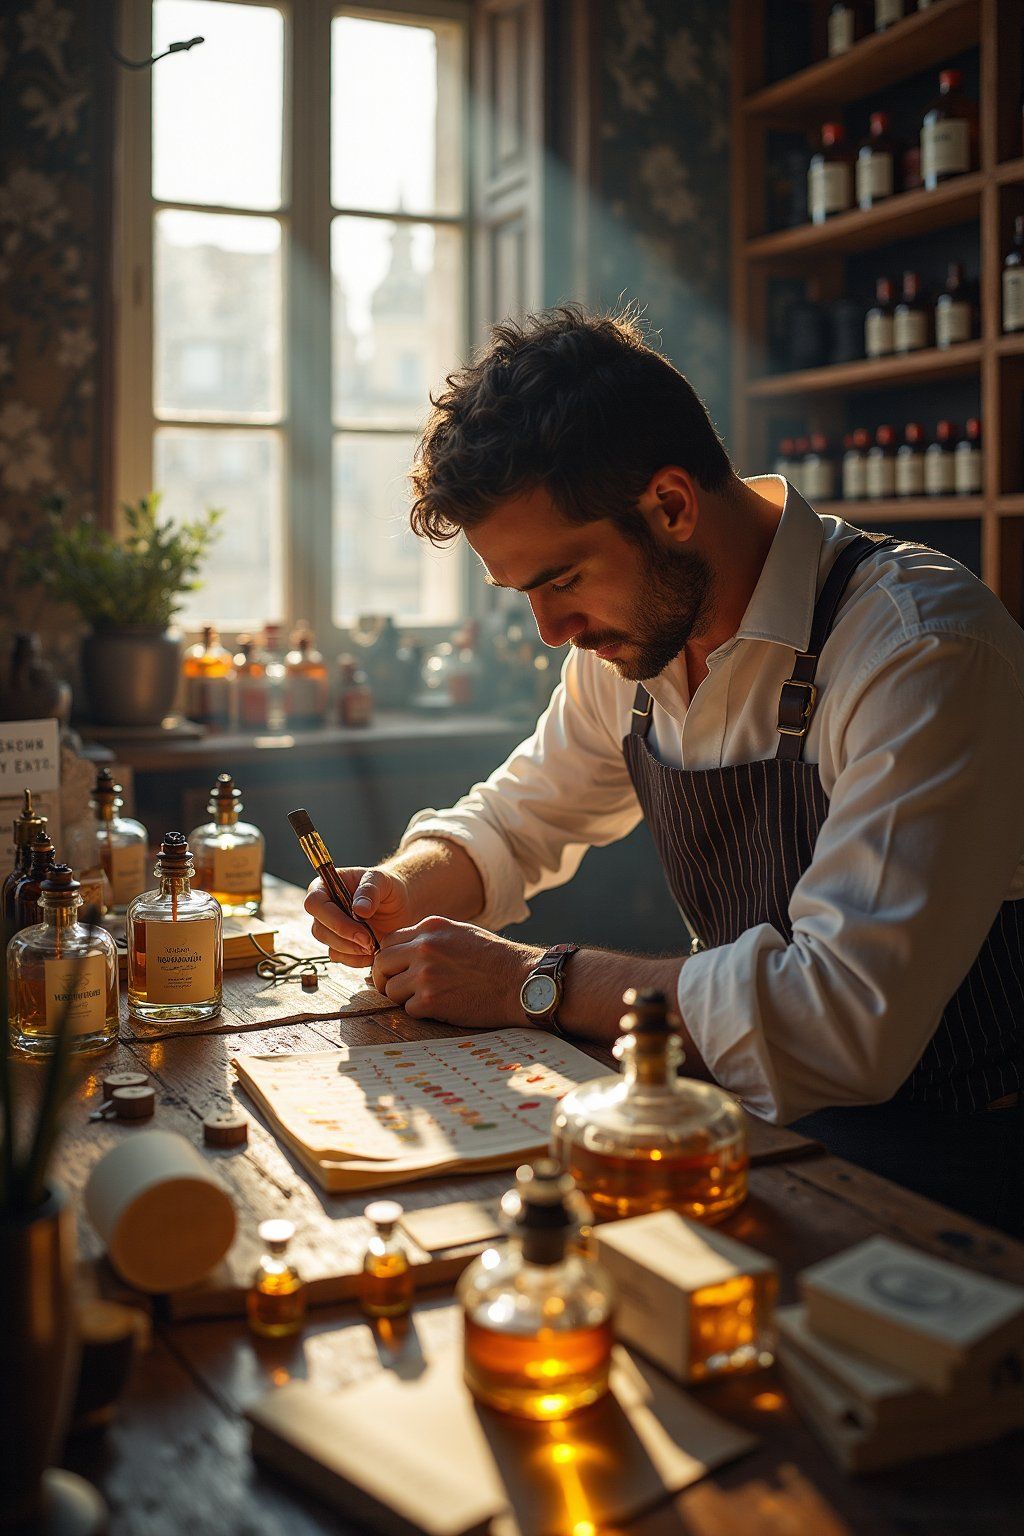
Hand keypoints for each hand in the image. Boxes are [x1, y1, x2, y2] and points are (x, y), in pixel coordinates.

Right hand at [304, 866, 412, 966]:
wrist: (401, 905)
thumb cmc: (388, 887)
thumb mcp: (382, 880)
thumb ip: (369, 890)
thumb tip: (358, 909)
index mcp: (326, 886)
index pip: (315, 903)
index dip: (333, 918)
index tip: (360, 926)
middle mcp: (324, 909)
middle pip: (319, 930)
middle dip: (346, 939)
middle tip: (370, 941)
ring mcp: (330, 930)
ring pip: (330, 946)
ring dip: (352, 951)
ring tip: (374, 945)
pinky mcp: (340, 946)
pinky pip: (340, 958)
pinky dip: (357, 959)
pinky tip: (373, 952)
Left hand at [371, 916, 540, 1027]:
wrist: (520, 981)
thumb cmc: (495, 960)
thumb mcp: (461, 933)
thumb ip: (431, 938)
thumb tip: (403, 952)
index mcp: (430, 927)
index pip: (388, 941)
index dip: (389, 958)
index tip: (395, 970)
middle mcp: (424, 947)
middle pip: (381, 964)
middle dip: (385, 978)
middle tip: (396, 988)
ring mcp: (425, 974)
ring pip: (390, 989)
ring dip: (403, 998)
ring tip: (426, 999)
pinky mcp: (430, 1000)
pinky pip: (407, 1009)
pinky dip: (420, 1012)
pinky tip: (440, 1008)